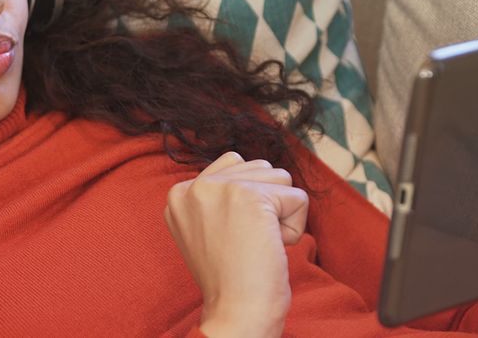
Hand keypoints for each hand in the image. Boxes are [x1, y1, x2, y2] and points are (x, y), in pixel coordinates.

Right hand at [164, 151, 307, 337]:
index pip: (233, 165)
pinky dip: (295, 227)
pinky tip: (271, 248)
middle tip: (245, 242)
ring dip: (281, 213)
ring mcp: (220, 189)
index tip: (231, 238)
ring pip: (280, 177)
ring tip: (257, 243)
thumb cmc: (230, 278)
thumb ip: (219, 195)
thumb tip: (254, 168)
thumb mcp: (206, 228)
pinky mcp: (250, 196)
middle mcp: (194, 186)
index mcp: (179, 194)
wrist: (235, 312)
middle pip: (259, 168)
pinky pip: (298, 197)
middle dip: (266, 204)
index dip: (247, 203)